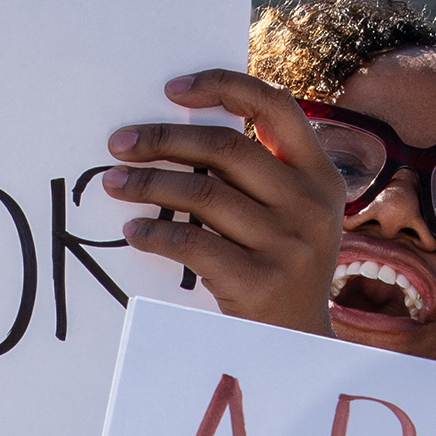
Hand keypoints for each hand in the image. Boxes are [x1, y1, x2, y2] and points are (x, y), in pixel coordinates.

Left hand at [97, 72, 340, 335]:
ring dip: (148, 184)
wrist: (300, 349)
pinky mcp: (258, 282)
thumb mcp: (293, 215)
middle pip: (225, 148)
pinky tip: (135, 232)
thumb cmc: (281, 271)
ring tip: (115, 183)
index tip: (172, 89)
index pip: (276, 107)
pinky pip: (191, 242)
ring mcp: (289, 244)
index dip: (224, 87)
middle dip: (163, 139)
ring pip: (202, 193)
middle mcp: (310, 204)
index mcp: (320, 176)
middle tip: (120, 142)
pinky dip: (155, 233)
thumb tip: (180, 133)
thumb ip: (260, 175)